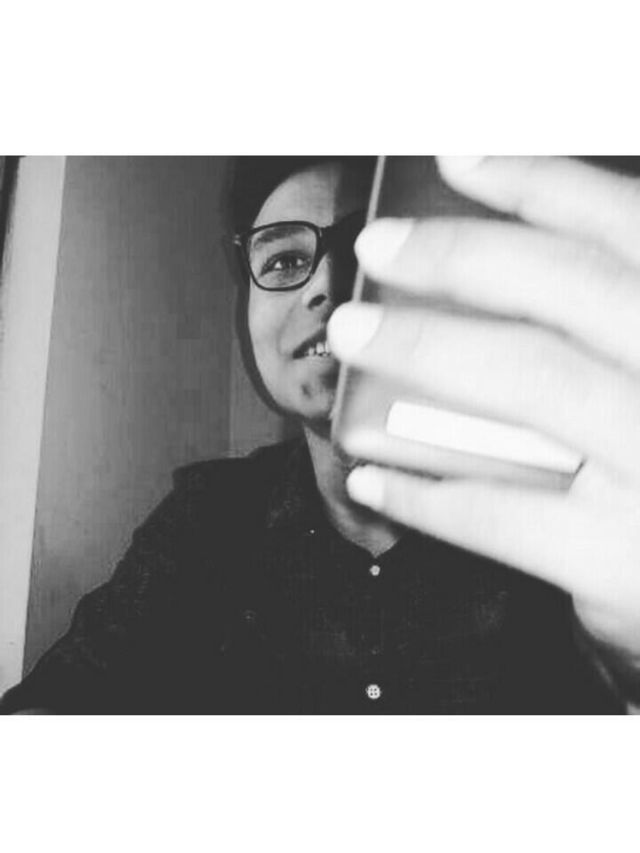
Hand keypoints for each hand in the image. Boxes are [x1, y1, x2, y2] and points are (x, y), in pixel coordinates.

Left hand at [328, 156, 639, 667]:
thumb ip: (619, 316)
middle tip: (380, 247)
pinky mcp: (622, 558)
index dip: (536, 181)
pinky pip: (500, 516)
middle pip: (568, 284)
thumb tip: (535, 269)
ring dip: (424, 346)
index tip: (460, 159)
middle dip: (458, 254)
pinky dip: (424, 496)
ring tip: (353, 336)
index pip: (624, 224)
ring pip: (531, 377)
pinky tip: (373, 479)